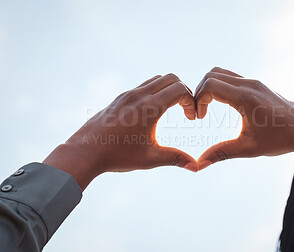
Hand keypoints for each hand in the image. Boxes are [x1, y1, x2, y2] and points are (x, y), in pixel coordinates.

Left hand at [44, 74, 197, 189]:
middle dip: (184, 91)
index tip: (190, 118)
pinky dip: (156, 91)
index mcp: (149, 108)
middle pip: (171, 78)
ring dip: (169, 89)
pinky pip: (144, 85)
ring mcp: (128, 94)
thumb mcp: (150, 159)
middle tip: (185, 111)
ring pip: (157, 79)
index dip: (191, 102)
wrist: (85, 152)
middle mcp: (139, 95)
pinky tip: (153, 112)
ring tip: (171, 109)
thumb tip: (195, 167)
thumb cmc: (117, 156)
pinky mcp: (120, 97)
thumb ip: (175, 158)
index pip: (180, 90)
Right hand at [195, 67, 293, 169]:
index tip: (199, 118)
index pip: (210, 86)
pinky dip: (219, 86)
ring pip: (220, 73)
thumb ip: (222, 153)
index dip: (198, 100)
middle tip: (200, 113)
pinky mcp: (256, 83)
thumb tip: (200, 164)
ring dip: (208, 87)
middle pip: (211, 75)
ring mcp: (253, 81)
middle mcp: (248, 84)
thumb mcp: (249, 148)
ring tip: (207, 107)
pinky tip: (220, 104)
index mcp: (245, 97)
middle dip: (199, 92)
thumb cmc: (279, 139)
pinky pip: (230, 77)